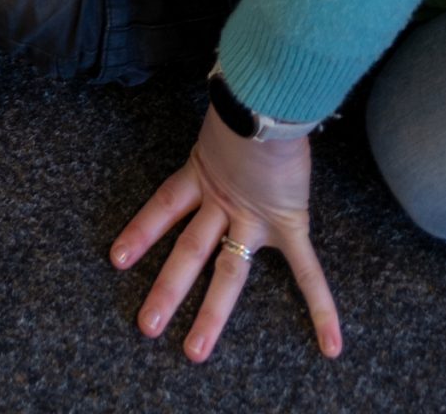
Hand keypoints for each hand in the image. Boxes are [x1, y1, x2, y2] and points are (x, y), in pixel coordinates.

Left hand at [111, 107, 341, 362]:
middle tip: (145, 327)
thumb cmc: (250, 94)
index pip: (162, 208)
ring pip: (228, 272)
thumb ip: (218, 121)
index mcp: (202, 173)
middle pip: (188, 251)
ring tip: (194, 353)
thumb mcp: (223, 111)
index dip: (140, 232)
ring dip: (211, 313)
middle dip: (167, 290)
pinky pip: (306, 270)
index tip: (116, 259)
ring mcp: (252, 217)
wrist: (272, 93)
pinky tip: (329, 344)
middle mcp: (221, 202)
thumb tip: (219, 96)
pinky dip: (321, 308)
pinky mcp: (286, 223)